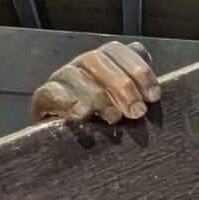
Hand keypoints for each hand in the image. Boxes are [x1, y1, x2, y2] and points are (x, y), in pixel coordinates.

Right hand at [32, 40, 159, 129]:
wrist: (69, 148)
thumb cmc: (107, 128)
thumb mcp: (128, 110)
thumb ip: (140, 96)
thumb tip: (155, 94)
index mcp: (104, 64)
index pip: (117, 51)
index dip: (138, 69)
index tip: (154, 96)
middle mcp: (81, 67)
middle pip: (98, 59)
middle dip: (123, 85)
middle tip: (137, 112)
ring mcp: (61, 80)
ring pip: (75, 75)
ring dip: (98, 96)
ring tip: (113, 118)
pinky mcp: (43, 100)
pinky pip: (50, 92)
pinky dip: (68, 102)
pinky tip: (82, 115)